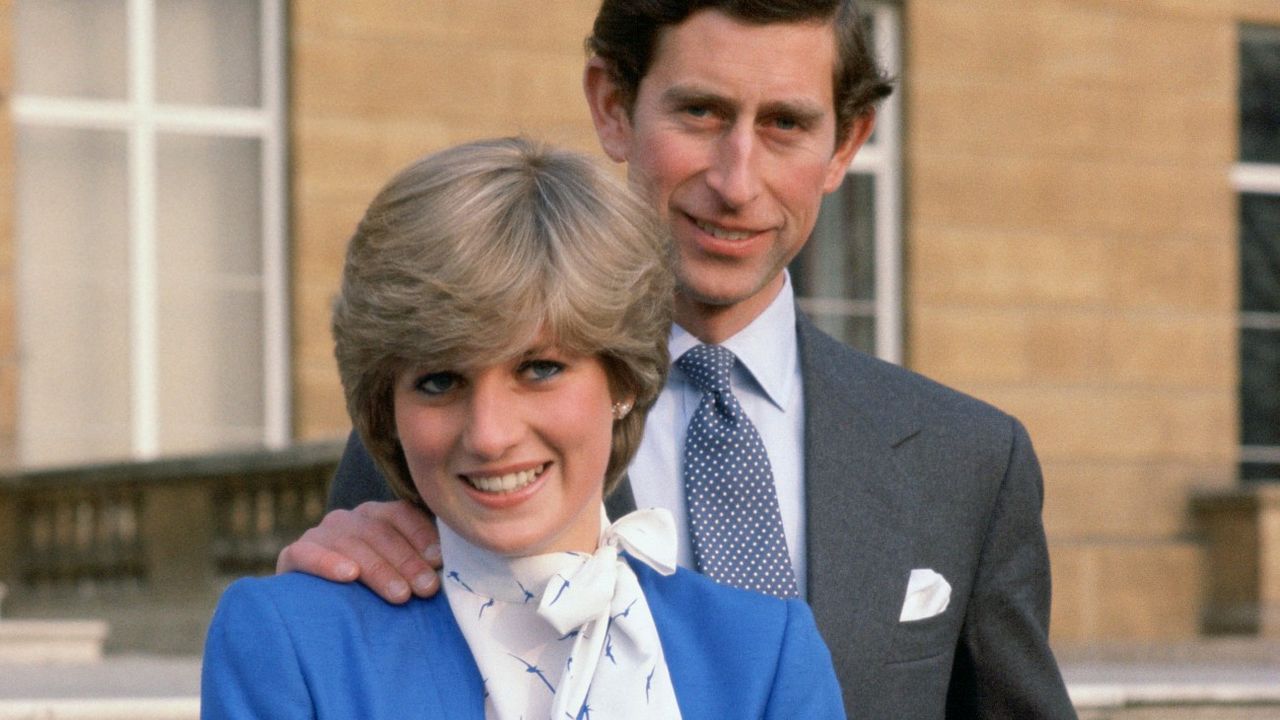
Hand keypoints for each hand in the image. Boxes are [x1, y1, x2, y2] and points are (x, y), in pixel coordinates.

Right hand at [276, 500, 441, 602]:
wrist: (315, 611)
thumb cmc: (369, 593)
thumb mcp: (395, 574)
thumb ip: (418, 563)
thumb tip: (448, 568)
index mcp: (375, 516)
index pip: (401, 514)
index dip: (422, 536)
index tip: (440, 561)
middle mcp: (348, 520)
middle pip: (379, 532)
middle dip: (407, 561)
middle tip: (427, 588)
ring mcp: (319, 534)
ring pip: (350, 543)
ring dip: (378, 568)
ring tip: (399, 594)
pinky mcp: (293, 554)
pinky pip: (307, 553)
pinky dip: (327, 563)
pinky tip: (348, 576)